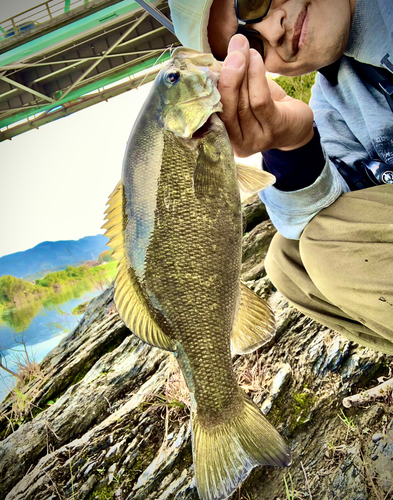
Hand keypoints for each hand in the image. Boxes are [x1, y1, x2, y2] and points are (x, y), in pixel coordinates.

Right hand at [218, 34, 314, 156]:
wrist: (298, 129)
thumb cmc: (267, 110)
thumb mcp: (245, 98)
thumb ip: (233, 84)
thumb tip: (217, 57)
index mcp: (224, 136)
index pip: (211, 112)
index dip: (209, 85)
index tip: (209, 61)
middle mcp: (237, 143)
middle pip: (226, 107)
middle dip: (227, 75)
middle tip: (231, 49)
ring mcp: (256, 139)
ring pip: (243, 103)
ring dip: (242, 71)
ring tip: (242, 47)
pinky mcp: (274, 129)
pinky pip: (260, 100)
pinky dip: (256, 76)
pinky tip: (255, 58)